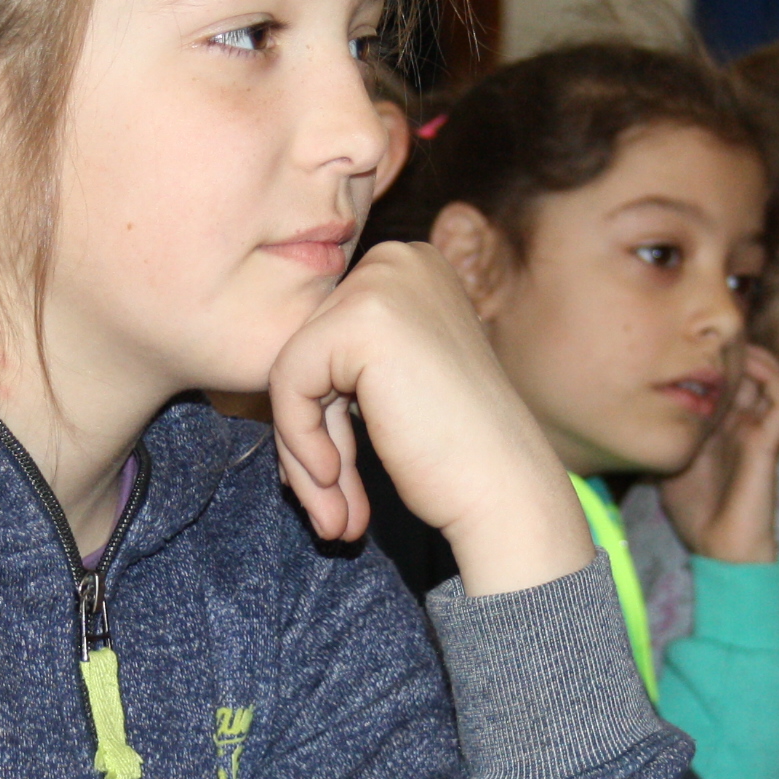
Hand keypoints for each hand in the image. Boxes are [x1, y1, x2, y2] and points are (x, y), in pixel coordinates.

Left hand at [268, 241, 589, 595]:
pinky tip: (335, 482)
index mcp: (411, 268)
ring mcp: (382, 282)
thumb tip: (273, 378)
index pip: (327, 337)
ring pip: (290, 370)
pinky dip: (300, 441)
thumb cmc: (457, 455)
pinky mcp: (360, 319)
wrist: (506, 492)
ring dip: (302, 453)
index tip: (331, 478)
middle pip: (306, 351)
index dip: (320, 414)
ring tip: (332, 518)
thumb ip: (342, 367)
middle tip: (329, 509)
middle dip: (309, 437)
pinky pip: (288, 382)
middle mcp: (398, 259)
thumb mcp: (394, 387)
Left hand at [654, 346, 778, 565]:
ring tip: (733, 340)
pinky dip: (771, 377)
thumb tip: (631, 412)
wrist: (720, 548)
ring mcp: (757, 430)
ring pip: (771, 377)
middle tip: (712, 327)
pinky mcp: (769, 441)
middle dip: (732, 346)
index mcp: (720, 425)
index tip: (686, 335)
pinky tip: (750, 364)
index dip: (711, 356)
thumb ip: (660, 435)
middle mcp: (741, 422)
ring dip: (755, 355)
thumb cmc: (695, 511)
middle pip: (746, 370)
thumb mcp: (666, 462)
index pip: (722, 379)